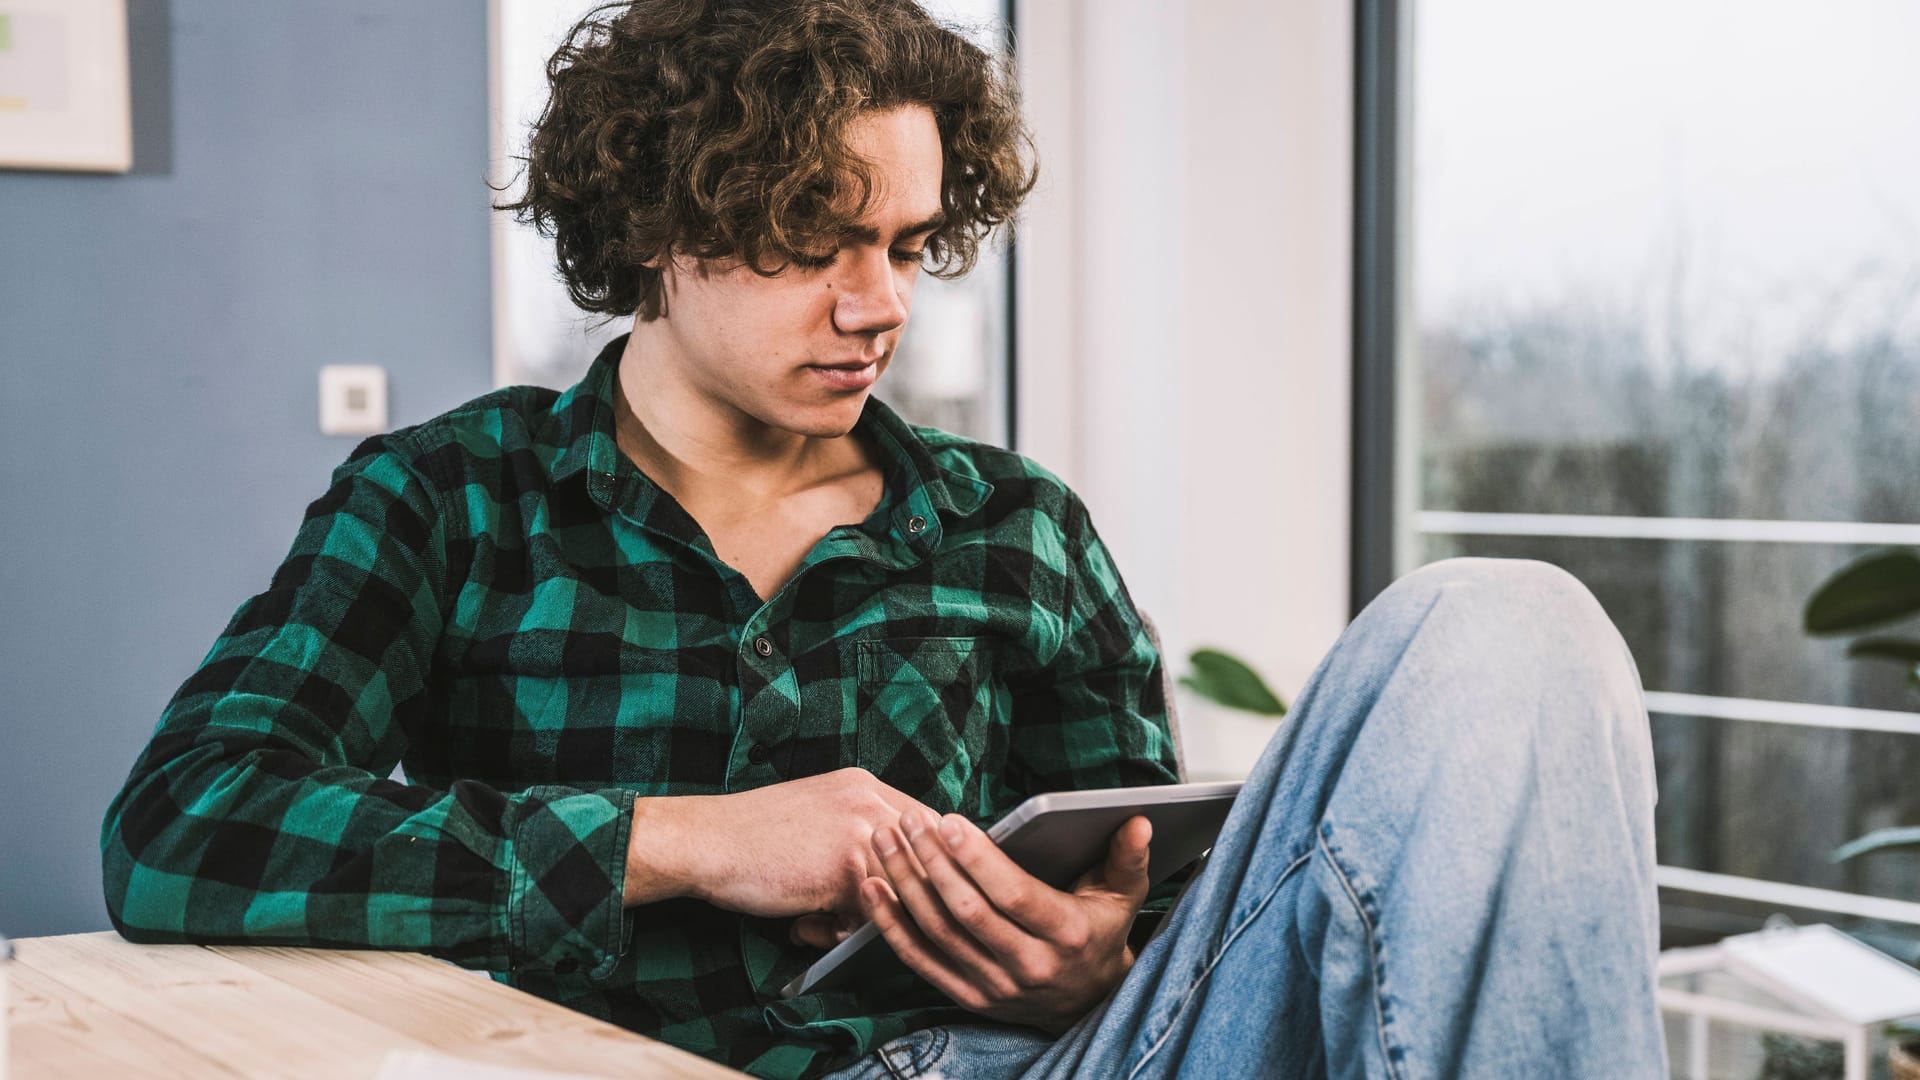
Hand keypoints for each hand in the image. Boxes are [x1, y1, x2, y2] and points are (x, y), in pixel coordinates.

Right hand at [623, 768, 929, 939]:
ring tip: (826, 925)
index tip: (901, 896)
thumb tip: (898, 883)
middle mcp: (871, 801)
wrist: (705, 842)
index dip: (921, 870)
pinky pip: (872, 914)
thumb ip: (858, 837)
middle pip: (926, 862)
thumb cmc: (752, 841)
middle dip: (902, 900)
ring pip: (901, 892)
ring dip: (868, 919)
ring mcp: (862, 829)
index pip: (929, 831)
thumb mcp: (817, 820)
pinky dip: (840, 934)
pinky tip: (804, 926)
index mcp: (866, 787)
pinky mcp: (848, 864)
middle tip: (857, 918)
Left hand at [861, 807, 1151, 1033]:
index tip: (947, 822)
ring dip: (904, 883)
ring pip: (938, 932)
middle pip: (967, 911)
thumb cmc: (1100, 932)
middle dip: (932, 861)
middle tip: (908, 820)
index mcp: (1066, 935)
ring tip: (884, 840)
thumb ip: (1129, 858)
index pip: (1013, 895)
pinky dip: (891, 925)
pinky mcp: (969, 998)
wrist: (1089, 1003)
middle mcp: (1029, 966)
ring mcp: (995, 987)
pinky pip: (920, 960)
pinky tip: (871, 888)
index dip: (977, 859)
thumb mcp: (1123, 896)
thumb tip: (1140, 821)